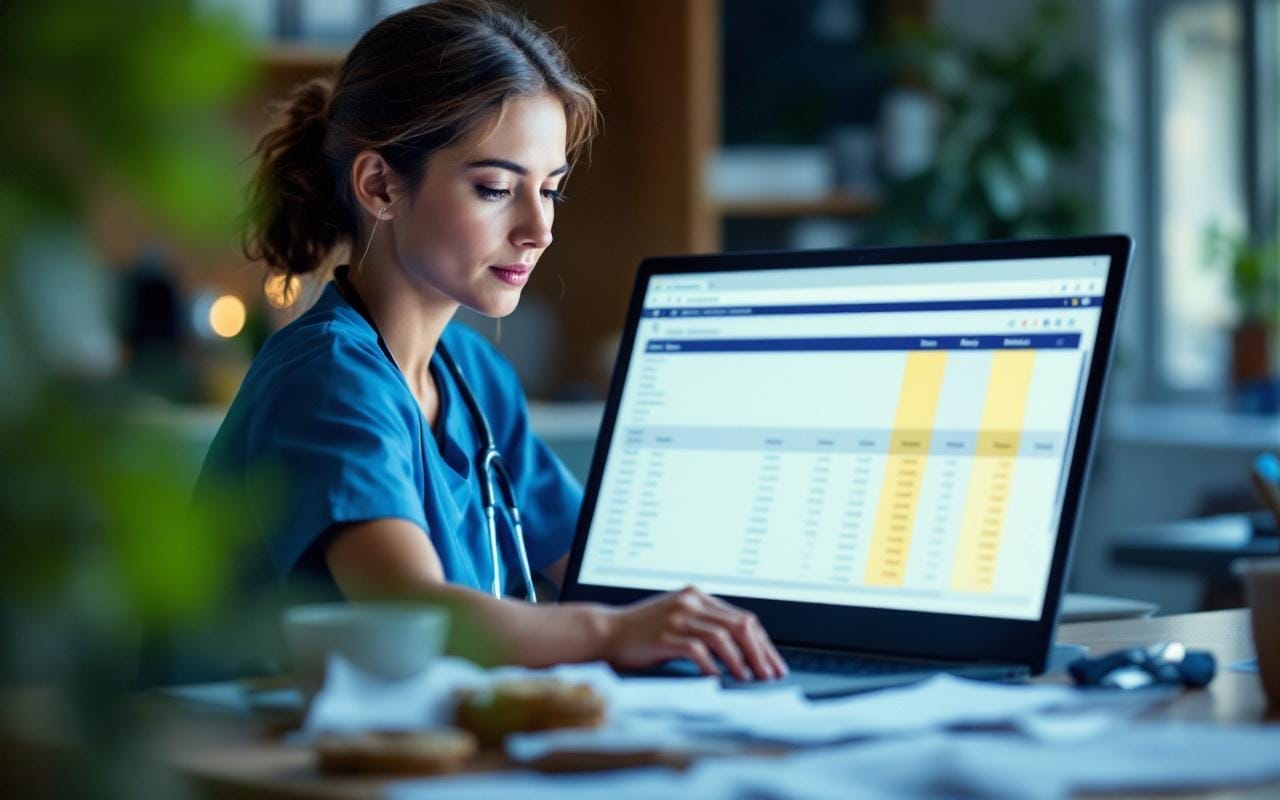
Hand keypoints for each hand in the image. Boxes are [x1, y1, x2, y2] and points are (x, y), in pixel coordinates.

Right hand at [600, 586, 788, 680]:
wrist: (605, 631)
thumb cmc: (642, 632)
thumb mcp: (678, 619)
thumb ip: (704, 626)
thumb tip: (741, 651)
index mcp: (698, 596)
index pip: (742, 618)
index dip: (762, 643)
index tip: (774, 664)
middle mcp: (691, 602)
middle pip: (740, 625)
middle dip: (760, 652)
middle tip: (770, 675)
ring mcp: (678, 617)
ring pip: (723, 637)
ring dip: (741, 661)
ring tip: (750, 679)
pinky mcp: (665, 635)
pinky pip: (697, 649)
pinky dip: (712, 665)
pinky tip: (719, 677)